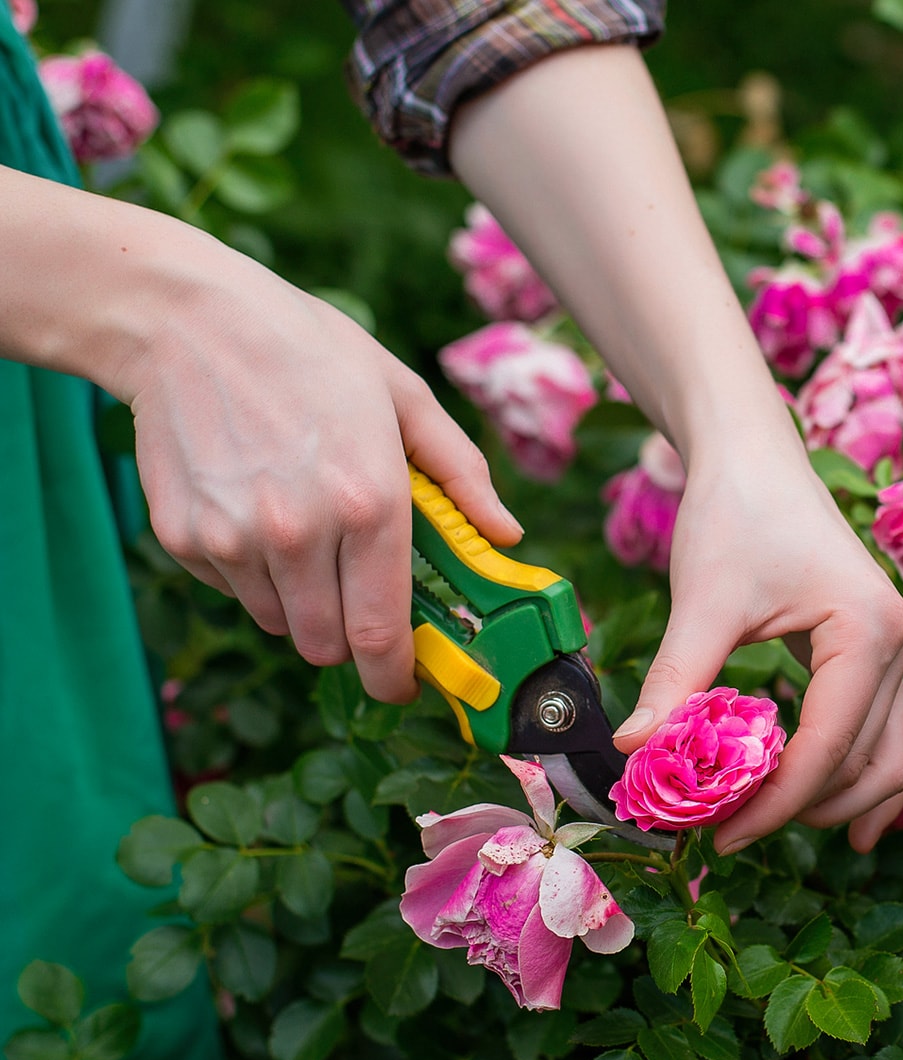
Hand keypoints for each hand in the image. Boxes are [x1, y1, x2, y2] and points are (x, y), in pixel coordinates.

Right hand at [121, 241, 519, 702]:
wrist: (187, 321)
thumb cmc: (310, 353)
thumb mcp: (405, 397)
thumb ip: (462, 475)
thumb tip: (506, 535)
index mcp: (368, 503)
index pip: (381, 633)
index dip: (394, 675)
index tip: (403, 682)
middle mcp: (299, 533)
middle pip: (328, 645)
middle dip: (350, 637)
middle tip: (357, 594)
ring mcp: (233, 538)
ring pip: (278, 622)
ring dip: (300, 600)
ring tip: (303, 527)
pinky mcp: (183, 537)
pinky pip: (231, 589)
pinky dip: (250, 570)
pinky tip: (254, 505)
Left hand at [611, 442, 902, 853]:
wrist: (753, 455)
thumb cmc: (733, 513)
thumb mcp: (702, 600)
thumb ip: (677, 680)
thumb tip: (632, 752)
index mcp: (865, 632)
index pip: (827, 747)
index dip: (775, 804)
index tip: (718, 837)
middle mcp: (895, 644)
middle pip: (869, 763)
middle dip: (802, 809)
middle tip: (729, 836)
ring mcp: (892, 649)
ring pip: (886, 755)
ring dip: (836, 801)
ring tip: (769, 831)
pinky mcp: (873, 651)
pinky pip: (878, 731)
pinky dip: (853, 774)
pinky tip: (823, 812)